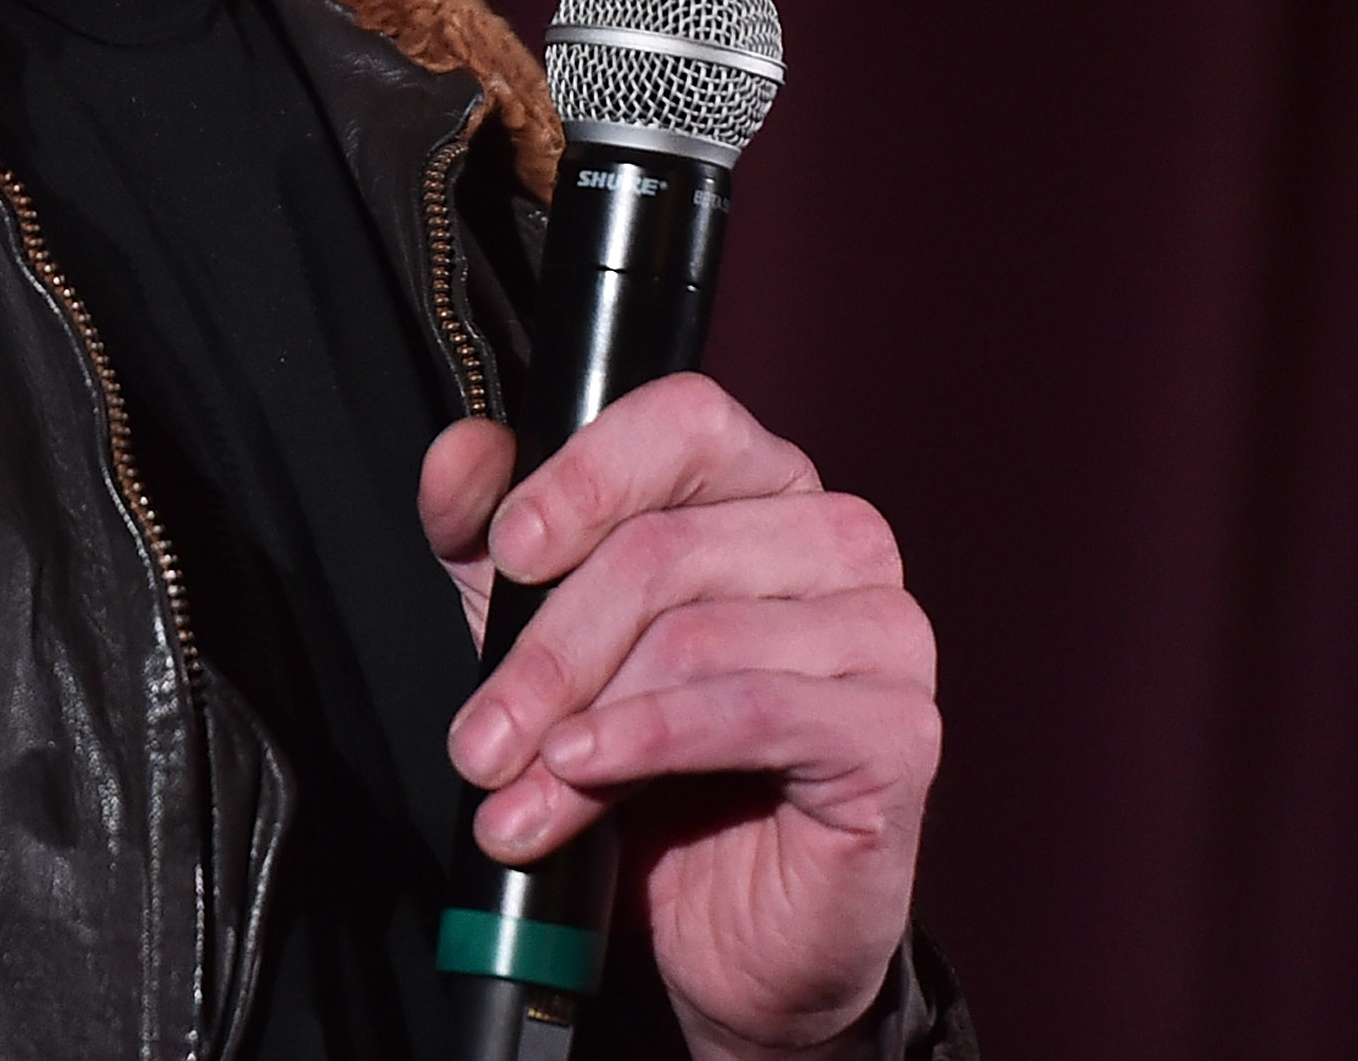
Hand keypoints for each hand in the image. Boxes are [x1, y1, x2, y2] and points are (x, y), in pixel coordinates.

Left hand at [420, 374, 936, 1058]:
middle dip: (548, 650)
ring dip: (580, 720)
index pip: (686, 418)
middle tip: (480, 738)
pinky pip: (755, 709)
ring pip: (698, 635)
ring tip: (518, 792)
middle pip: (668, 546)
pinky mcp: (897, 733)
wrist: (721, 938)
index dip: (587, 475)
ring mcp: (884, 632)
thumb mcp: (542, 639)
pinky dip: (650, 742)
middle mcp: (839, 541)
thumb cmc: (648, 772)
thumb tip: (460, 455)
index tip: (509, 549)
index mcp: (763, 489)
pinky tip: (587, 774)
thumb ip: (494, 539)